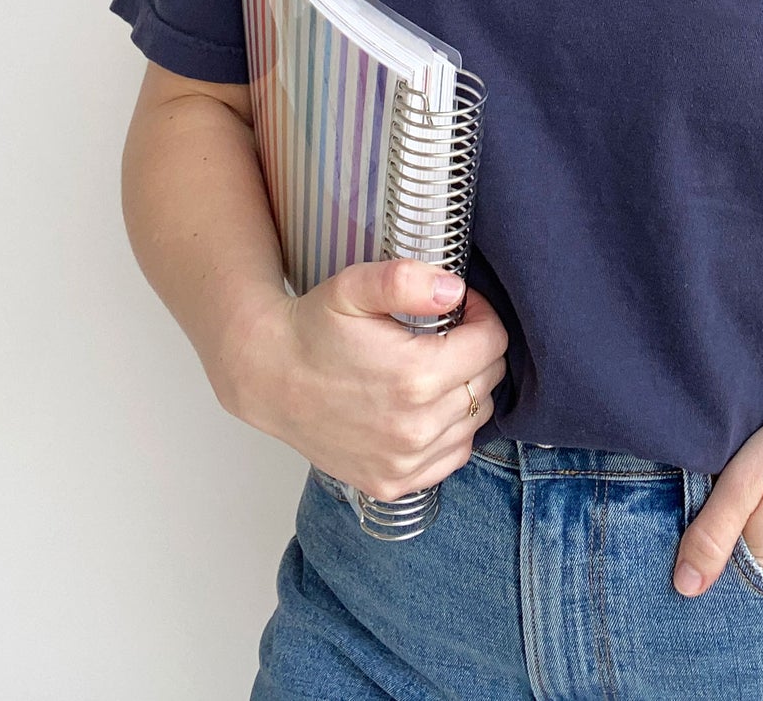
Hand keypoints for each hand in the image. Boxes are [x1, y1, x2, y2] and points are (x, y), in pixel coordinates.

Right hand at [230, 258, 509, 501]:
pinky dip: (451, 431)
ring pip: (476, 420)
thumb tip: (454, 290)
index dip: (483, 317)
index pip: (493, 344)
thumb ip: (407, 280)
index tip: (461, 308)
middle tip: (446, 336)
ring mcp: (405, 463)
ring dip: (467, 390)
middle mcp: (416, 428)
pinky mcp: (392, 483)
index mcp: (416, 376)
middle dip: (477, 352)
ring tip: (433, 368)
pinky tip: (425, 407)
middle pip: (488, 382)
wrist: (269, 375)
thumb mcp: (355, 285)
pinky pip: (453, 456)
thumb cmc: (314, 328)